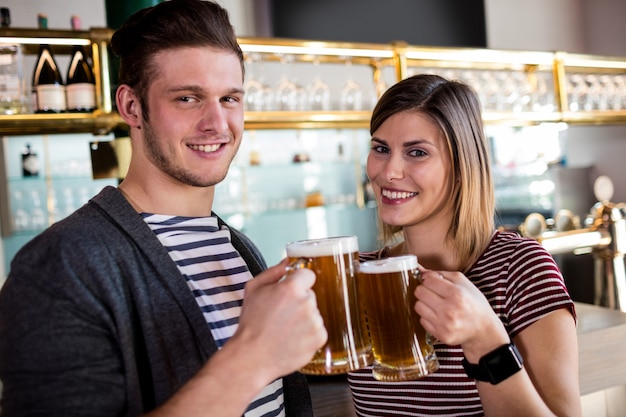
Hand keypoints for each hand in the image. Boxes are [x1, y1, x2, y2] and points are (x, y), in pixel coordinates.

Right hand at [233, 259, 327, 378]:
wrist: (252, 356)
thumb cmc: (251, 323)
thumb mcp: (253, 289)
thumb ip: (274, 271)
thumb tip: (289, 261)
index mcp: (291, 287)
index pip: (308, 274)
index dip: (298, 282)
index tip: (291, 291)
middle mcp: (307, 302)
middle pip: (310, 295)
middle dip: (299, 302)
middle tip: (282, 314)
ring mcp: (315, 321)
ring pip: (314, 313)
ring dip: (304, 318)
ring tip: (285, 328)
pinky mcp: (320, 337)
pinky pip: (318, 329)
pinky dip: (308, 334)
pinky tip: (292, 338)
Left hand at [414, 266, 508, 360]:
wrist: (483, 329)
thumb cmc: (473, 303)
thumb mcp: (463, 282)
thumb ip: (440, 273)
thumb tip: (418, 269)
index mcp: (457, 294)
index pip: (427, 281)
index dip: (429, 280)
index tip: (434, 283)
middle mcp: (450, 310)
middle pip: (419, 292)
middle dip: (425, 291)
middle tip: (434, 294)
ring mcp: (445, 324)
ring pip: (418, 306)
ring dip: (425, 304)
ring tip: (436, 305)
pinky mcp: (441, 335)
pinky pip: (422, 321)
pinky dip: (428, 317)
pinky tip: (439, 316)